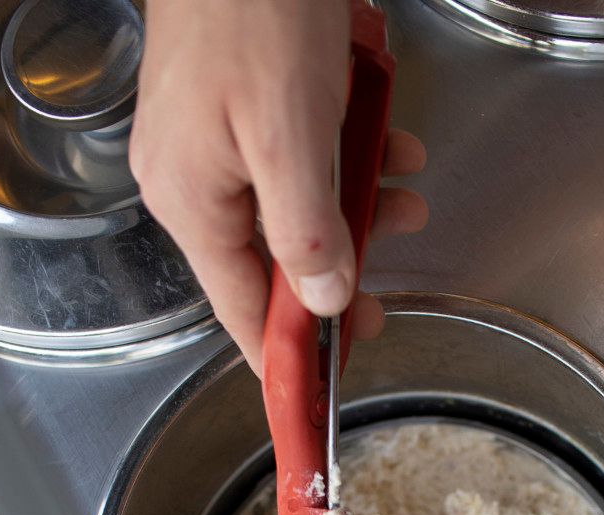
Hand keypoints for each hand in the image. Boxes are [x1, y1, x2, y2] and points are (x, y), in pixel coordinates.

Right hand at [131, 0, 427, 372]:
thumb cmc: (252, 13)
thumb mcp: (291, 138)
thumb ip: (307, 230)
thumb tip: (321, 300)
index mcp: (194, 204)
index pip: (241, 312)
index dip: (288, 355)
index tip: (325, 388)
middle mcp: (196, 181)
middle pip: (273, 263)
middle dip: (339, 273)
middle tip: (385, 297)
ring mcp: (215, 143)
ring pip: (295, 208)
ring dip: (358, 209)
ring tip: (409, 198)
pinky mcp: (242, 107)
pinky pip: (299, 157)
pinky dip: (346, 158)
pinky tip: (390, 143)